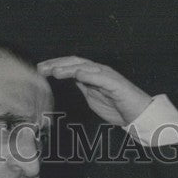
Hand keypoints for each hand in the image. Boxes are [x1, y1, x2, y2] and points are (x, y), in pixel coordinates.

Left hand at [37, 55, 151, 126]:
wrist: (137, 114)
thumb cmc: (117, 107)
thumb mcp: (92, 97)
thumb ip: (83, 87)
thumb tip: (70, 79)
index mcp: (91, 75)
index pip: (70, 66)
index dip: (55, 66)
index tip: (40, 70)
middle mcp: (98, 71)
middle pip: (74, 62)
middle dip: (56, 64)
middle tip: (41, 68)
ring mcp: (106, 75)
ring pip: (84, 67)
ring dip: (67, 67)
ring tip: (53, 71)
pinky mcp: (114, 82)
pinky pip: (99, 76)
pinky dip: (86, 73)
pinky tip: (75, 73)